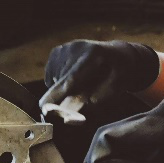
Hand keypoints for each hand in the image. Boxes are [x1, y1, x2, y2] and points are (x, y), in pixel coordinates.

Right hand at [38, 40, 159, 119]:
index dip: (57, 94)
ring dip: (64, 89)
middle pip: (60, 81)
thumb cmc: (119, 74)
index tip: (44, 108)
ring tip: (84, 82)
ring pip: (54, 80)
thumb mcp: (116, 88)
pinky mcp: (57, 51)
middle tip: (84, 96)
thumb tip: (72, 115)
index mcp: (93, 55)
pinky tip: (75, 78)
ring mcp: (65, 48)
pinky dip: (59, 82)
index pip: (71, 79)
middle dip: (64, 96)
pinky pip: (51, 76)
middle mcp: (76, 47)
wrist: (119, 54)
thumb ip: (96, 101)